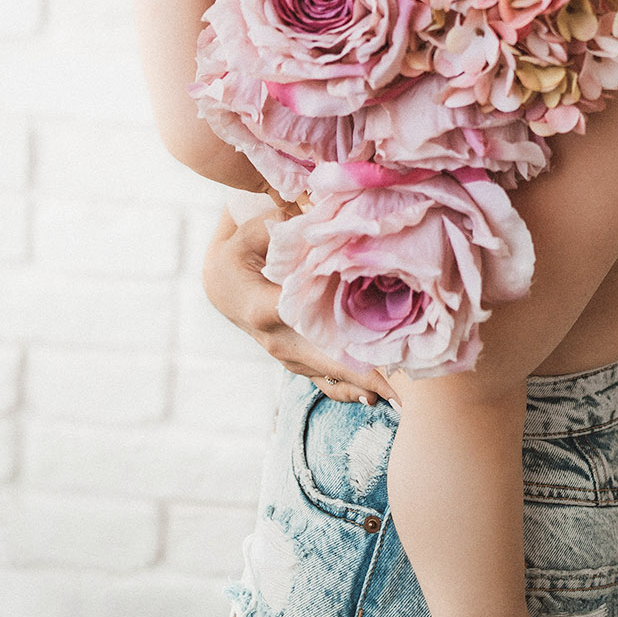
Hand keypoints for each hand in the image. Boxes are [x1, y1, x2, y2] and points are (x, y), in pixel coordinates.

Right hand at [202, 209, 398, 406]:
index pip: (308, 328)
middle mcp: (277, 339)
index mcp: (264, 309)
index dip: (338, 340)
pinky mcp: (293, 356)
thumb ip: (280, 227)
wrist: (220, 284)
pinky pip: (321, 376)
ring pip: (324, 375)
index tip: (371, 354)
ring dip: (357, 385)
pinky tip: (371, 397)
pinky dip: (346, 386)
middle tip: (397, 394)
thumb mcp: (248, 234)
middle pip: (323, 362)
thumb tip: (318, 219)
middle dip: (360, 376)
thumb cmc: (238, 252)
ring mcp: (285, 353)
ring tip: (394, 397)